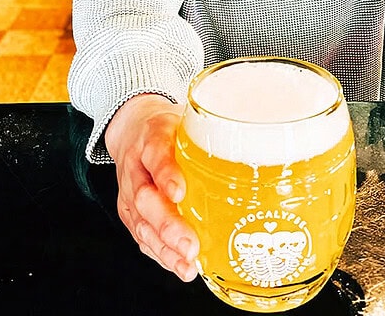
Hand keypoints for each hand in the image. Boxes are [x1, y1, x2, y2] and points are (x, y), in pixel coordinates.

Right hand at [104, 93, 199, 280]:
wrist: (132, 129)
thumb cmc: (168, 129)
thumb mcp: (186, 120)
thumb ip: (211, 133)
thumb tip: (256, 151)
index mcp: (153, 136)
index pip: (156, 154)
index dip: (167, 174)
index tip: (180, 192)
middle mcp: (136, 166)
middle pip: (144, 198)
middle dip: (167, 225)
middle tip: (189, 244)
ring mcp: (129, 192)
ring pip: (141, 223)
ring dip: (165, 247)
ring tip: (187, 264)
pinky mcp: (129, 213)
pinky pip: (142, 237)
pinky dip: (161, 254)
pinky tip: (179, 265)